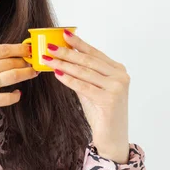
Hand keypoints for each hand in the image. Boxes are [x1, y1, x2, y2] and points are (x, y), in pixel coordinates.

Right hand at [0, 25, 38, 131]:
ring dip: (26, 74)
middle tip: (34, 61)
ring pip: (12, 76)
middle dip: (25, 61)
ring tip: (32, 73)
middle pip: (10, 62)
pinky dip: (15, 96)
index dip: (19, 49)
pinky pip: (5, 98)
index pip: (2, 49)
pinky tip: (17, 94)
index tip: (28, 49)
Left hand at [41, 29, 130, 162]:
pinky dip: (69, 79)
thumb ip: (81, 73)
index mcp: (118, 70)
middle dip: (66, 52)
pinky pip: (84, 86)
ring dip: (64, 64)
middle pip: (88, 61)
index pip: (94, 53)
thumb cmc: (101, 111)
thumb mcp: (91, 88)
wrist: (112, 136)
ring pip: (85, 72)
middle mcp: (121, 76)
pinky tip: (57, 73)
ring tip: (48, 59)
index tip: (63, 33)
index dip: (78, 43)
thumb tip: (62, 57)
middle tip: (49, 46)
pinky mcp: (110, 99)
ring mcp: (117, 87)